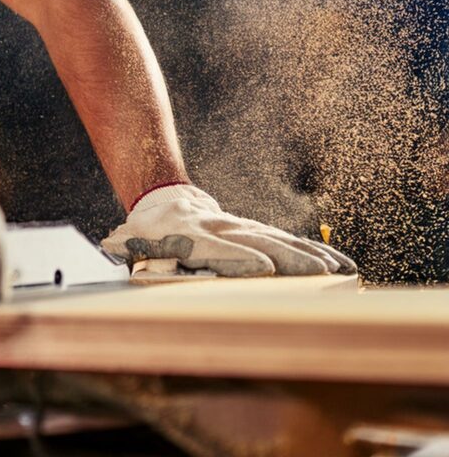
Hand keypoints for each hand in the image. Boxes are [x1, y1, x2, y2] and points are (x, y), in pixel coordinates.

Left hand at [101, 184, 356, 275]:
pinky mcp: (255, 230)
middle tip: (320, 272)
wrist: (162, 200)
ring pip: (279, 239)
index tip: (263, 266)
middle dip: (290, 257)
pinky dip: (314, 250)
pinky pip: (287, 239)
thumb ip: (136, 253)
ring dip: (310, 255)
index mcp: (189, 235)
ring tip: (338, 270)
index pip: (217, 248)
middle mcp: (220, 228)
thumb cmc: (145, 234)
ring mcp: (240, 227)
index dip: (238, 257)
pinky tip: (340, 262)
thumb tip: (136, 257)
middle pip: (259, 242)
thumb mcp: (132, 244)